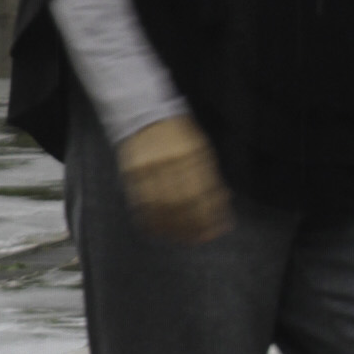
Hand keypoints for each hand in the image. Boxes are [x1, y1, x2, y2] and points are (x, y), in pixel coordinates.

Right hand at [117, 115, 231, 244]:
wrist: (143, 114)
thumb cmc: (177, 133)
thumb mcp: (200, 148)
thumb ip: (210, 174)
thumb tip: (222, 202)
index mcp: (191, 153)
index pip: (204, 192)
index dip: (211, 215)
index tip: (217, 230)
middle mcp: (170, 160)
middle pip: (183, 202)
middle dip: (194, 226)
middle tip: (200, 239)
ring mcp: (148, 166)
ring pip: (162, 206)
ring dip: (173, 227)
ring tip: (181, 238)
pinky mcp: (131, 171)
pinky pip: (141, 201)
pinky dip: (150, 219)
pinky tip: (158, 230)